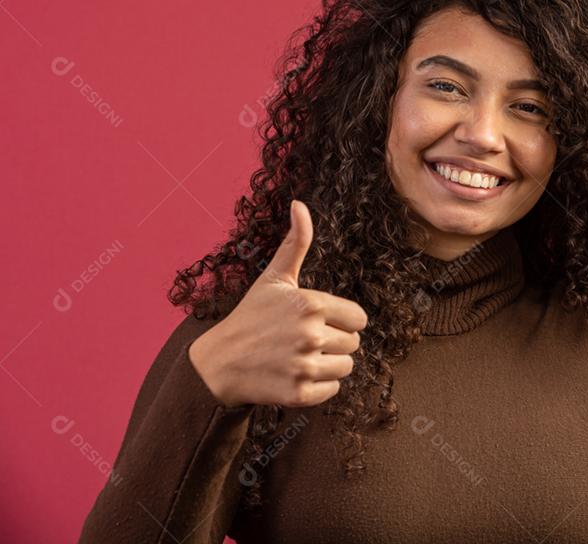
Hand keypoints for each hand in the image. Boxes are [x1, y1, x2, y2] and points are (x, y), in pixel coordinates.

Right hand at [189, 200, 368, 407]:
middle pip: (353, 344)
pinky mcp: (299, 393)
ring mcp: (304, 366)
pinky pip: (333, 390)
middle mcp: (311, 335)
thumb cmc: (250, 317)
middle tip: (304, 340)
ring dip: (328, 365)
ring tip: (300, 357)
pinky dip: (319, 386)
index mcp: (312, 304)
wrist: (218, 363)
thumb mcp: (273, 278)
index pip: (359, 319)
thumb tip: (299, 204)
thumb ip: (295, 243)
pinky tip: (296, 375)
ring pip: (346, 368)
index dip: (341, 320)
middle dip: (334, 342)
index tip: (318, 321)